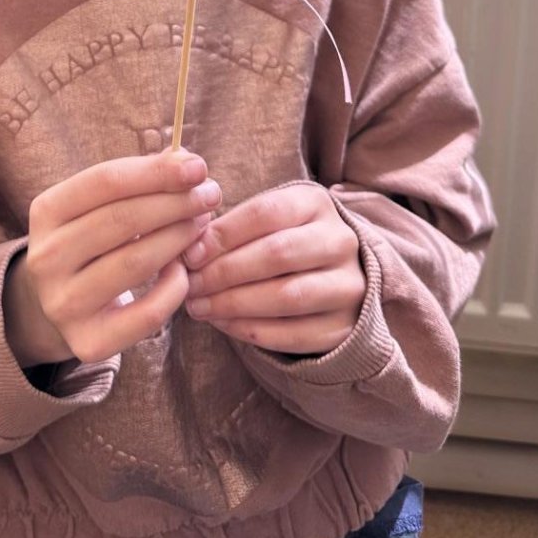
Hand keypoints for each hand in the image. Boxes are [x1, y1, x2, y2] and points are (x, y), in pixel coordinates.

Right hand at [4, 150, 221, 366]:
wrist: (56, 304)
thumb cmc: (90, 240)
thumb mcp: (98, 205)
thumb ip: (138, 181)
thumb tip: (186, 162)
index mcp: (46, 212)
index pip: (105, 181)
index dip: (155, 172)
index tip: (197, 167)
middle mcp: (46, 258)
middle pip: (122, 220)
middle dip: (175, 203)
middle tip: (210, 194)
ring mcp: (64, 303)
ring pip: (135, 263)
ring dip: (179, 237)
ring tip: (201, 223)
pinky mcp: (88, 342)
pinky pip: (148, 313)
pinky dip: (175, 287)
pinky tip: (183, 268)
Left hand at [182, 182, 365, 354]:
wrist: (339, 276)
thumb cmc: (288, 239)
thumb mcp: (270, 219)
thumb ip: (234, 227)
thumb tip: (190, 250)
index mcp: (316, 203)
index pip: (266, 212)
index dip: (224, 234)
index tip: (191, 254)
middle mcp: (340, 241)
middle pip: (277, 254)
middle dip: (226, 272)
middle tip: (192, 285)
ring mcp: (347, 286)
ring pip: (287, 297)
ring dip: (235, 304)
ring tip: (200, 307)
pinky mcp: (345, 326)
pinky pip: (295, 334)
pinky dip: (252, 330)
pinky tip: (224, 324)